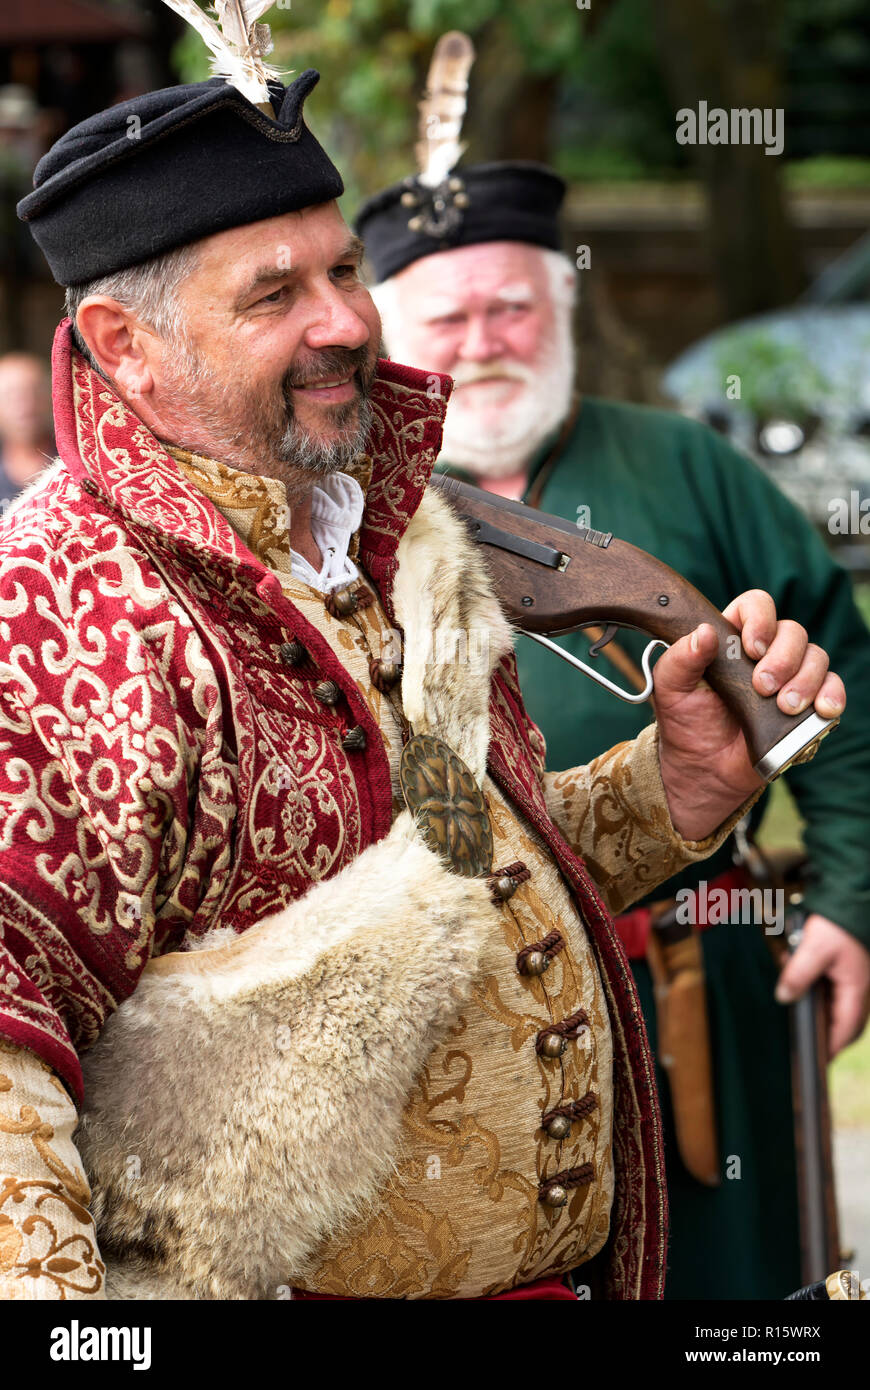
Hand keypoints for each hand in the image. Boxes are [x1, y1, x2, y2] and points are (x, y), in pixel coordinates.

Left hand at [653, 590, 844, 840]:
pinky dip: (832, 695)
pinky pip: (832, 688)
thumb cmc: (685, 721)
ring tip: (785, 706)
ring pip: (816, 657)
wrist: (703, 768)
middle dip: (783, 658)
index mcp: (731, 637)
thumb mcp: (671, 689)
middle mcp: (766, 651)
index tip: (751, 648)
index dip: (760, 619)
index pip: (756, 606)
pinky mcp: (808, 703)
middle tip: (763, 687)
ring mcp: (790, 676)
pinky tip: (821, 708)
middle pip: (792, 632)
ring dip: (805, 680)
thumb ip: (680, 658)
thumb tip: (704, 632)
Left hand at [776, 913, 869, 1057]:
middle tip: (805, 1041)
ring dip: (816, 1006)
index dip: (831, 1048)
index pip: (845, 1031)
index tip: (816, 1061)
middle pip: (844, 1023)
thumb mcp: (813, 949)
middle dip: (824, 1032)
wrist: (850, 897)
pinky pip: (832, 988)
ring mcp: (855, 980)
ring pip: (837, 1006)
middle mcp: (860, 990)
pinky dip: (815, 987)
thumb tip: (784, 997)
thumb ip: (797, 975)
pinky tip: (795, 969)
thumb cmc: (838, 924)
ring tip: (794, 998)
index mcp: (856, 991)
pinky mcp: (847, 969)